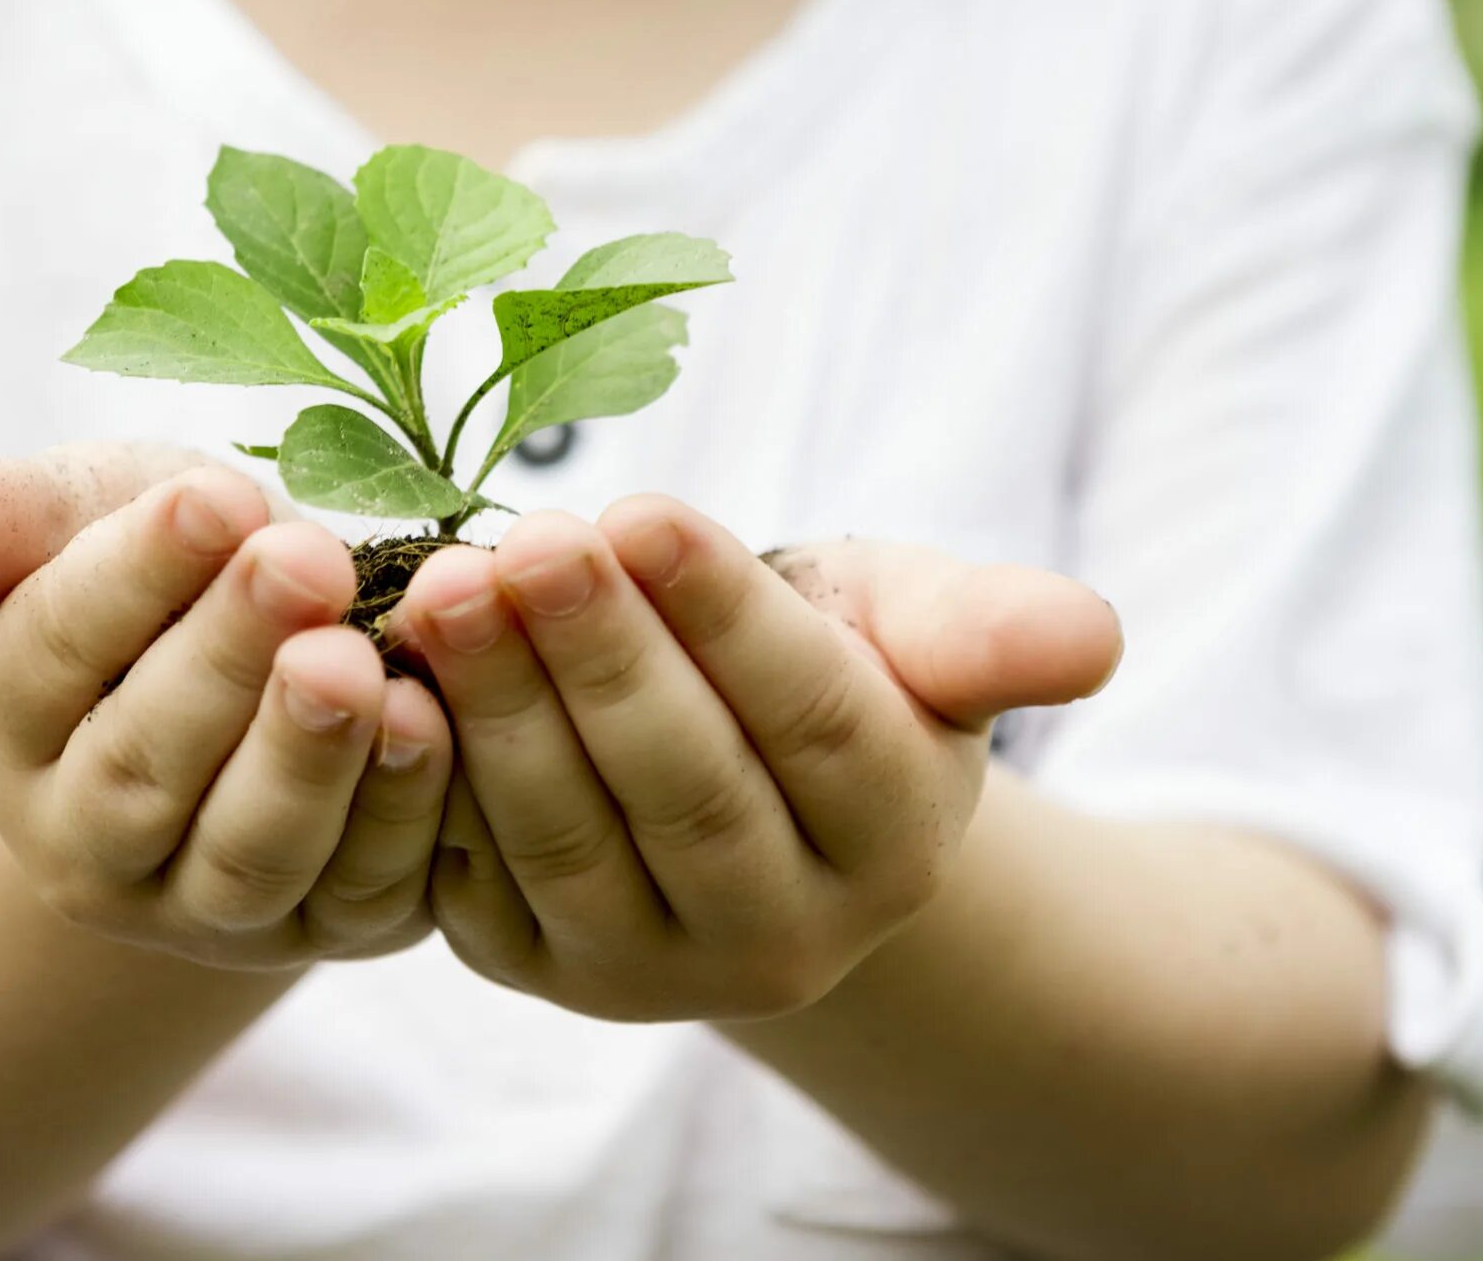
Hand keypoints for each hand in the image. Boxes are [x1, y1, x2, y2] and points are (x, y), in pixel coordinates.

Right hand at [0, 441, 456, 969]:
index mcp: (14, 726)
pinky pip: (366, 887)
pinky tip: (432, 719)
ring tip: (357, 661)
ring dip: (307, 757)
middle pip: (145, 765)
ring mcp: (210, 905)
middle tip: (304, 560)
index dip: (132, 574)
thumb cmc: (180, 575)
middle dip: (227, 659)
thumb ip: (11, 520)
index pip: (52, 650)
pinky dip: (401, 810)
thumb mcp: (98, 519)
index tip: (213, 496)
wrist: (278, 673)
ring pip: (250, 852)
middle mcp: (92, 841)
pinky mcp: (333, 925)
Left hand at [386, 499, 1119, 1022]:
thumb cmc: (838, 665)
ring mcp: (655, 969)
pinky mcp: (539, 967)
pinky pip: (477, 880)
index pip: (814, 722)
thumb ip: (991, 629)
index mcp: (897, 839)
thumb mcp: (918, 627)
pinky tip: (392, 677)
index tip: (642, 512)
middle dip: (597, 658)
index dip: (725, 620)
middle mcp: (788, 934)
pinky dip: (432, 779)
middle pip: (686, 788)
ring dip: (501, 709)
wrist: (746, 780)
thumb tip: (1090, 639)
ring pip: (572, 839)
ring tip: (446, 588)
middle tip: (521, 542)